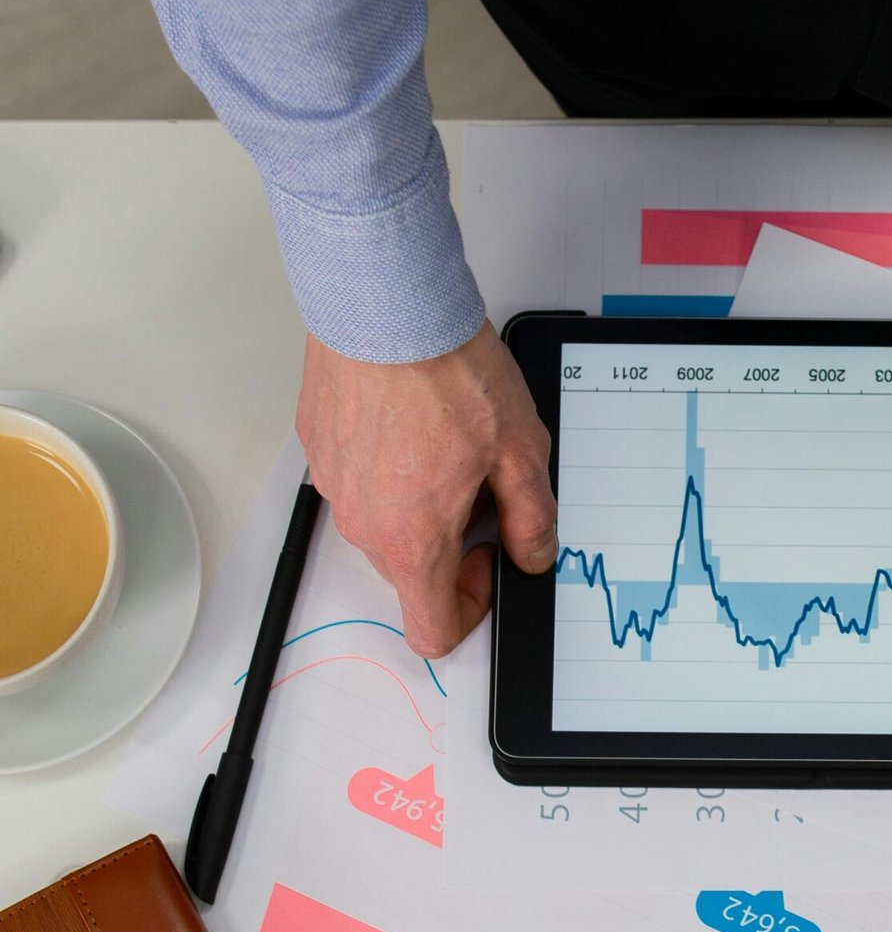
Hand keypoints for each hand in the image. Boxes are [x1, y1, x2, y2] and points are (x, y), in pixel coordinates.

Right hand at [295, 321, 556, 655]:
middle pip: (408, 571)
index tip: (490, 560)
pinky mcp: (318, 446)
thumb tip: (532, 554)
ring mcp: (333, 484)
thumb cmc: (447, 371)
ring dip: (418, 504)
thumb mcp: (520, 451)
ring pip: (382, 523)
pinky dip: (387, 467)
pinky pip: (358, 479)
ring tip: (448, 442)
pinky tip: (414, 419)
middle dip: (450, 544)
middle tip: (481, 485)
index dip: (470, 608)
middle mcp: (362, 522)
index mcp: (412, 539)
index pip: (431, 628)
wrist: (385, 303)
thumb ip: (531, 518)